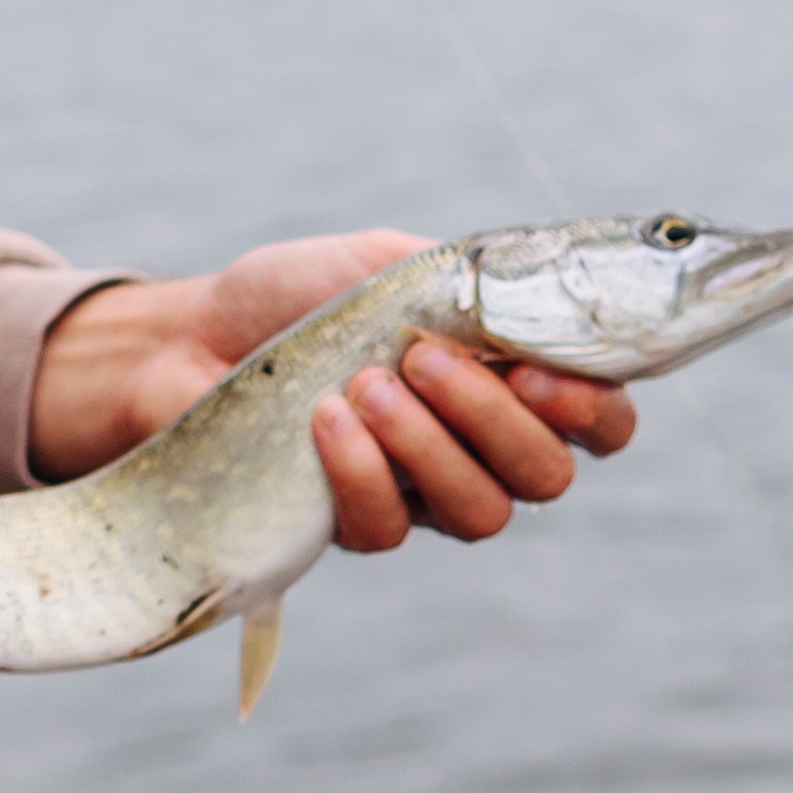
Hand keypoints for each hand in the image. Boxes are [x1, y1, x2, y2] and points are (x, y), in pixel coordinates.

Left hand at [30, 231, 636, 546]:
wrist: (190, 336)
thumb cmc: (297, 294)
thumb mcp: (389, 263)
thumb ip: (471, 283)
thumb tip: (535, 305)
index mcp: (508, 381)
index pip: (602, 422)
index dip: (592, 409)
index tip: (532, 370)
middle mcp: (480, 450)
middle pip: (548, 476)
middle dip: (495, 419)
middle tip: (423, 361)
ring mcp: (420, 496)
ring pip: (481, 512)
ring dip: (430, 447)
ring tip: (365, 386)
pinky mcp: (352, 525)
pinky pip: (389, 529)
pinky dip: (363, 473)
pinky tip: (324, 421)